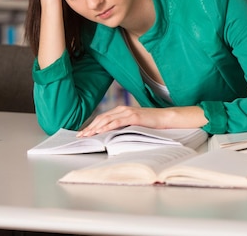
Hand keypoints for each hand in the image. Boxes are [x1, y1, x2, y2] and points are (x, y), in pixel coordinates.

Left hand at [77, 105, 207, 136]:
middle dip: (89, 127)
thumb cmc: (151, 123)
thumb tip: (112, 136)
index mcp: (121, 111)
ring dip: (95, 128)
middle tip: (80, 136)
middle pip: (101, 118)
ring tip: (87, 135)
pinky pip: (117, 122)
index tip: (83, 133)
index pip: (103, 118)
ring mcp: (128, 112)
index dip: (91, 125)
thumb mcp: (134, 125)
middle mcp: (122, 109)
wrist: (166, 118)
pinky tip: (100, 131)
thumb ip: (123, 127)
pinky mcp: (133, 116)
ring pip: (107, 119)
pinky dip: (107, 126)